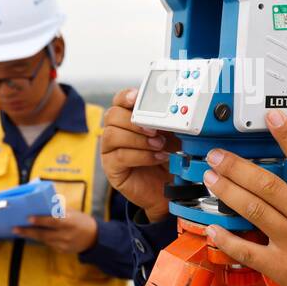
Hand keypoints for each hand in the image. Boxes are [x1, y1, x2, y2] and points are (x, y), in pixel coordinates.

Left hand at [14, 210, 99, 253]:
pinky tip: (32, 235)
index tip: (29, 218)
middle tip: (15, 228)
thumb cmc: (82, 221)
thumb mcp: (73, 213)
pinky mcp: (62, 251)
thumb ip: (59, 211)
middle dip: (28, 231)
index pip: (53, 221)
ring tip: (19, 231)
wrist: (95, 238)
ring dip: (31, 235)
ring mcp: (64, 245)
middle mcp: (66, 235)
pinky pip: (49, 244)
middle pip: (44, 234)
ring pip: (44, 240)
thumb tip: (42, 205)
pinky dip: (41, 239)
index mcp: (70, 222)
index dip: (40, 220)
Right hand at [100, 87, 181, 221]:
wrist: (167, 189)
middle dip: (134, 121)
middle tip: (155, 129)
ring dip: (137, 139)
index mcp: (128, 118)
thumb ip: (169, 122)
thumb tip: (175, 110)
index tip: (136, 97)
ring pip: (112, 135)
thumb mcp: (172, 136)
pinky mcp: (112, 168)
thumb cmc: (166, 158)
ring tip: (158, 145)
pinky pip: (119, 156)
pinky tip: (156, 157)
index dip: (126, 96)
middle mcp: (115, 132)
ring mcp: (110, 150)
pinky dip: (141, 155)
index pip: (120, 101)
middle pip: (112, 115)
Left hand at [199, 111, 286, 285]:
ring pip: (255, 211)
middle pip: (268, 185)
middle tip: (217, 156)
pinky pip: (249, 251)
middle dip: (238, 167)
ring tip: (211, 178)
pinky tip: (212, 228)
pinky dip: (228, 240)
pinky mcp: (283, 268)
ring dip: (229, 192)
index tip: (271, 117)